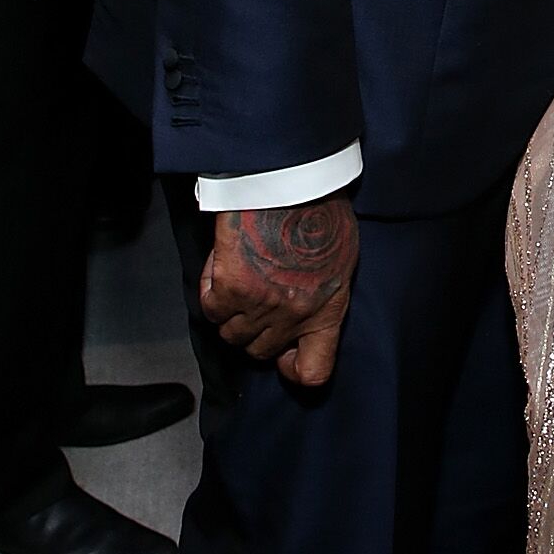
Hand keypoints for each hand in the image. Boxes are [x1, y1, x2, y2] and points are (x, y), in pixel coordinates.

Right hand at [201, 195, 358, 384]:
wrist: (293, 181)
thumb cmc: (321, 209)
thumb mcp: (342, 257)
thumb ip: (324, 290)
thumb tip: (307, 302)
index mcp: (328, 310)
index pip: (313, 372)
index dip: (293, 368)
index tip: (284, 352)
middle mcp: (294, 316)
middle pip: (260, 351)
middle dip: (254, 330)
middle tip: (253, 301)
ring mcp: (262, 305)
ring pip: (231, 333)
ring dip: (230, 312)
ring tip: (237, 278)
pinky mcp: (233, 287)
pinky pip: (211, 307)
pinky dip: (211, 290)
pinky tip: (222, 267)